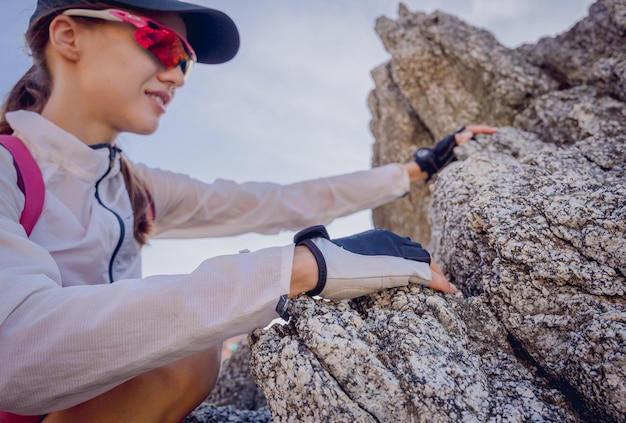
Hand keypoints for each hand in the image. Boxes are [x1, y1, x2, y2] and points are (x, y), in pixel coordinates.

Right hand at [293, 225, 456, 299]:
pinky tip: (448, 291)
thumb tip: (355, 270)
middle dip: (432, 268)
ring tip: (448, 288)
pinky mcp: (395, 266)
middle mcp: (389, 240)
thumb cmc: (324, 266)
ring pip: (425, 261)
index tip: (426, 273)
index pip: (407, 248)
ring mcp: (393, 251)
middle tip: (442, 283)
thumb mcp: (348, 261)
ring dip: (438, 276)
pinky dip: (439, 283)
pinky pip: (424, 274)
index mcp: (378, 237)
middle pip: (420, 253)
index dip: (419, 261)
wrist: (317, 264)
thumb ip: (360, 262)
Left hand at [409, 124, 496, 181]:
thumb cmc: (437, 156)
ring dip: (483, 142)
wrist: (429, 166)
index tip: (495, 131)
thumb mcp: (446, 147)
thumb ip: (456, 139)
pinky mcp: (459, 155)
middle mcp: (459, 140)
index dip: (484, 129)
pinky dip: (479, 151)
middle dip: (486, 134)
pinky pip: (471, 151)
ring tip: (495, 145)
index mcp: (457, 136)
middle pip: (475, 134)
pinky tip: (485, 156)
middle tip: (498, 136)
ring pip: (474, 142)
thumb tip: (469, 133)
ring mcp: (459, 148)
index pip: (473, 129)